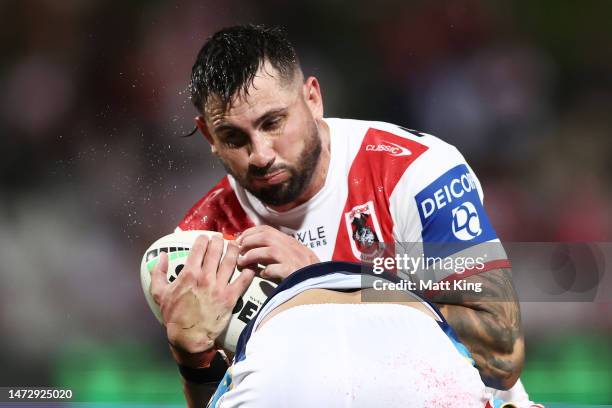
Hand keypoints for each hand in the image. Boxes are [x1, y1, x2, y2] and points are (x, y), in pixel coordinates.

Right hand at [150, 235, 254, 355]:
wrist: (189, 337)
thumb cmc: (174, 315)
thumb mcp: (159, 293)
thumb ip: (158, 273)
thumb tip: (161, 256)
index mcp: (189, 274)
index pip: (199, 248)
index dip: (203, 239)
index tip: (206, 237)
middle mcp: (205, 277)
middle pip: (216, 251)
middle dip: (219, 241)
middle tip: (221, 238)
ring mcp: (219, 287)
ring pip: (231, 261)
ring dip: (234, 250)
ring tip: (236, 245)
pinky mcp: (230, 298)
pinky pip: (243, 281)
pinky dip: (248, 272)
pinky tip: (250, 266)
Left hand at [236, 225, 319, 279]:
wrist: (322, 283)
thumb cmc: (302, 271)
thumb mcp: (290, 256)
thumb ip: (274, 253)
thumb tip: (250, 252)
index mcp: (289, 241)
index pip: (267, 229)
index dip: (250, 232)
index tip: (239, 239)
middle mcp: (291, 247)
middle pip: (266, 236)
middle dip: (248, 242)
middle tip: (238, 251)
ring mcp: (294, 259)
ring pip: (269, 250)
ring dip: (252, 255)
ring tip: (243, 263)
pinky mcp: (294, 272)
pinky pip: (276, 268)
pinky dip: (266, 271)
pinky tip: (262, 275)